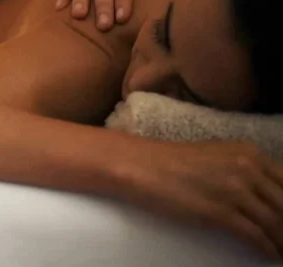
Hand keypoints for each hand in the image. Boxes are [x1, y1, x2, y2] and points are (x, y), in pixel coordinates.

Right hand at [117, 139, 282, 260]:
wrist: (139, 165)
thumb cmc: (173, 161)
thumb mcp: (217, 158)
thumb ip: (245, 171)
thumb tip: (265, 196)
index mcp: (250, 153)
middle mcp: (248, 168)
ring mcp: (235, 190)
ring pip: (277, 222)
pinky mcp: (220, 212)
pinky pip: (256, 235)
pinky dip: (268, 249)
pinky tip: (271, 256)